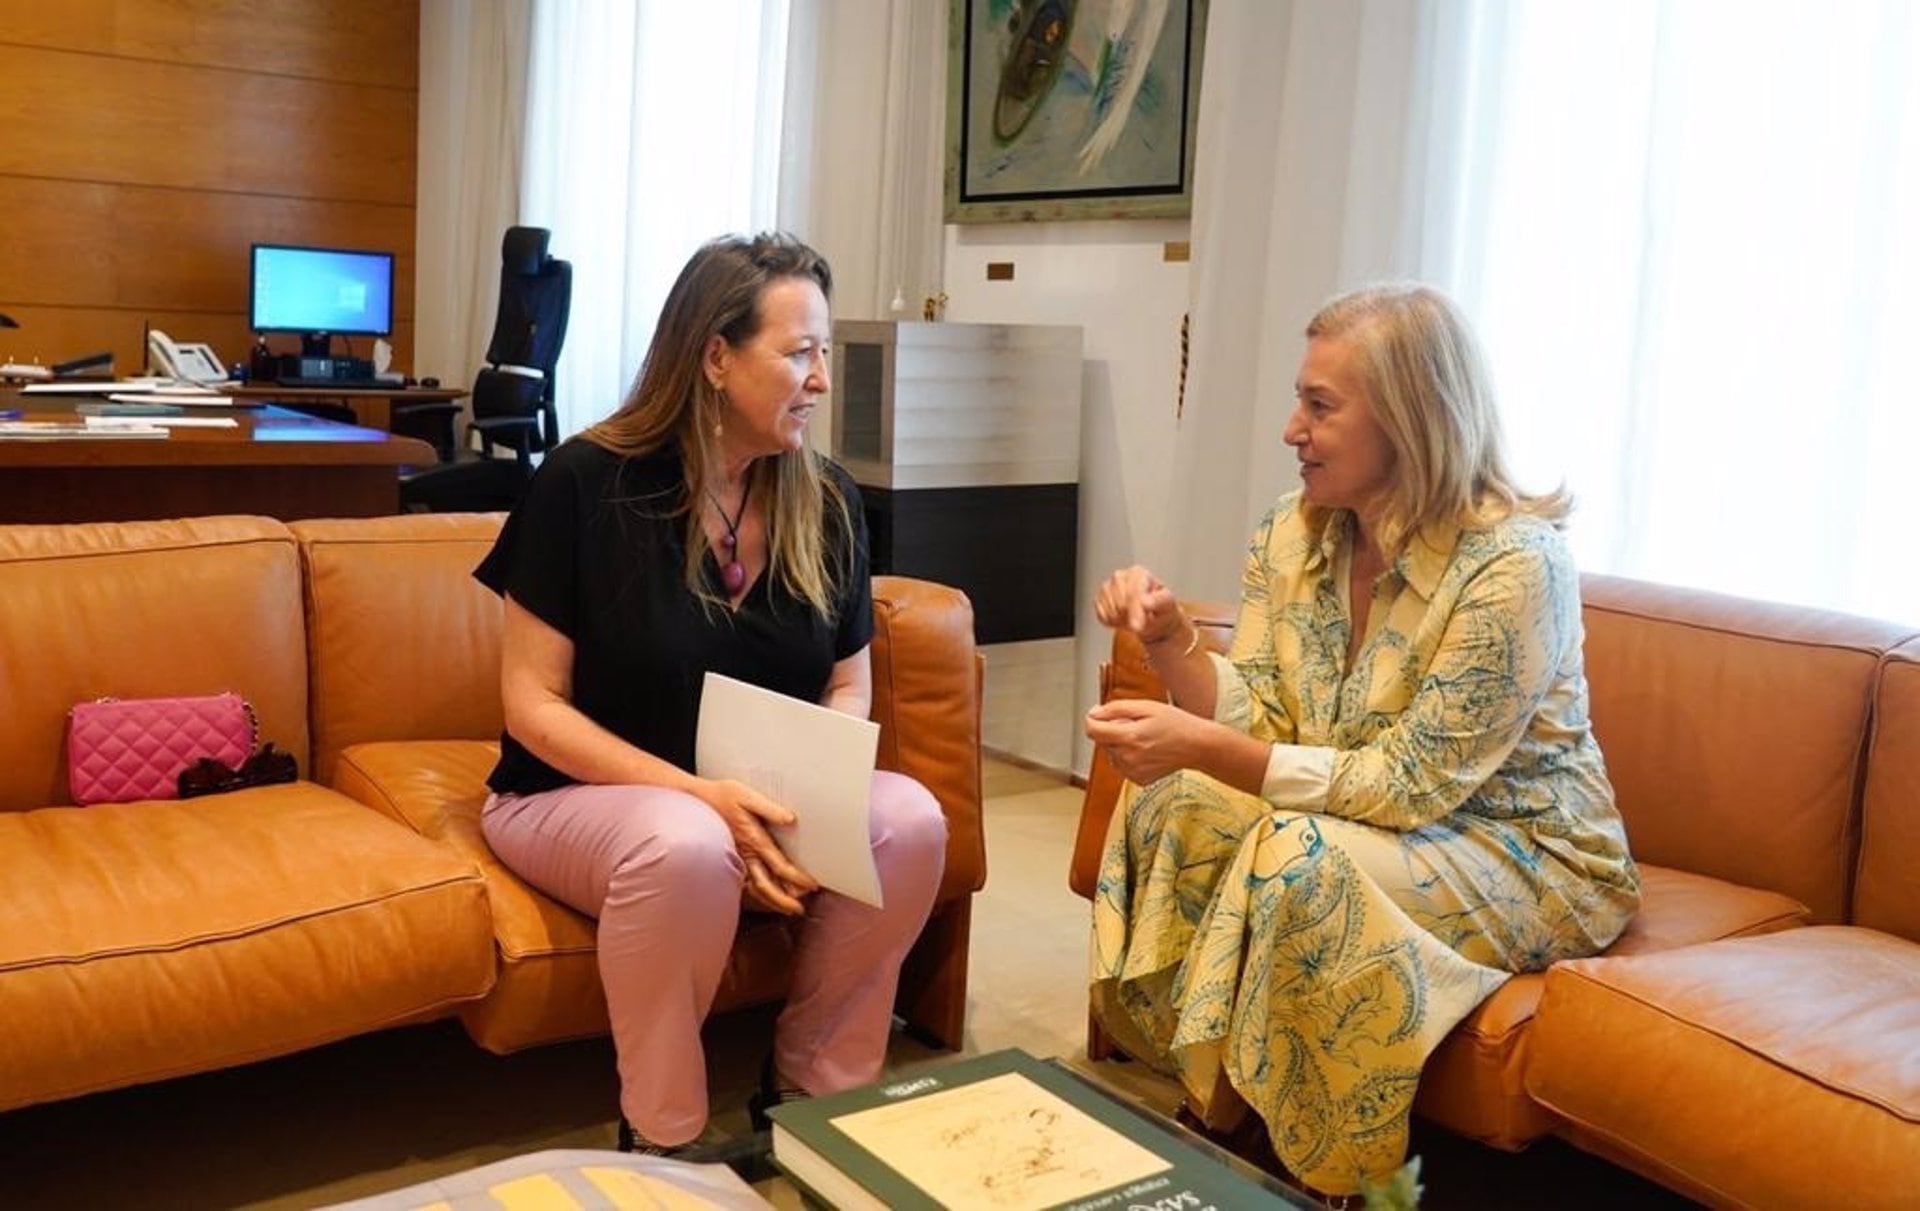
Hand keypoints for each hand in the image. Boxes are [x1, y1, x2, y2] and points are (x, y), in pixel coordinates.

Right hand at [694, 778, 819, 915]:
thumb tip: (791, 819)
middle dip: (783, 901)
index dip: (797, 877)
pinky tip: (767, 898)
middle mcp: (745, 854)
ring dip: (771, 901)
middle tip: (799, 910)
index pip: (779, 865)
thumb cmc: (723, 795)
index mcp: (753, 839)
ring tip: (788, 909)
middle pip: (766, 886)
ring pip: (755, 888)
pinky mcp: (731, 858)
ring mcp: (736, 859)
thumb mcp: (747, 796)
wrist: (695, 799)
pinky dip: (758, 894)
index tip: (812, 885)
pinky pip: (746, 883)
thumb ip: (769, 808)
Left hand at [1085, 698, 1206, 784]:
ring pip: (1111, 754)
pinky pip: (1122, 765)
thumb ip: (1115, 709)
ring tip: (1143, 739)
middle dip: (1112, 731)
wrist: (1197, 746)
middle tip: (1135, 725)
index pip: (1092, 731)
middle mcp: (1129, 758)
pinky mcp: (1138, 780)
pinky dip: (1128, 758)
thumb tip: (1093, 714)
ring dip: (1120, 745)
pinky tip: (1146, 751)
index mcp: (1129, 738)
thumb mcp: (1146, 706)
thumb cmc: (1175, 723)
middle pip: (1103, 742)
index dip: (1093, 720)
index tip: (1099, 715)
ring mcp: (1133, 772)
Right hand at [1093, 565, 1184, 645]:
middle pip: (1120, 604)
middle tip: (1141, 622)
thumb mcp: (1168, 606)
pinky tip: (1123, 618)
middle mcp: (1120, 576)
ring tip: (1133, 618)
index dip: (1135, 612)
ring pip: (1110, 611)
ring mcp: (1107, 587)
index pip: (1132, 593)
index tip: (1138, 627)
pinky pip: (1102, 616)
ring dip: (1122, 621)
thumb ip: (1159, 601)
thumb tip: (1146, 601)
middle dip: (1131, 617)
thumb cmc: (1161, 610)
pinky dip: (1113, 622)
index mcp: (1138, 573)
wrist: (1152, 619)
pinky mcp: (1098, 599)